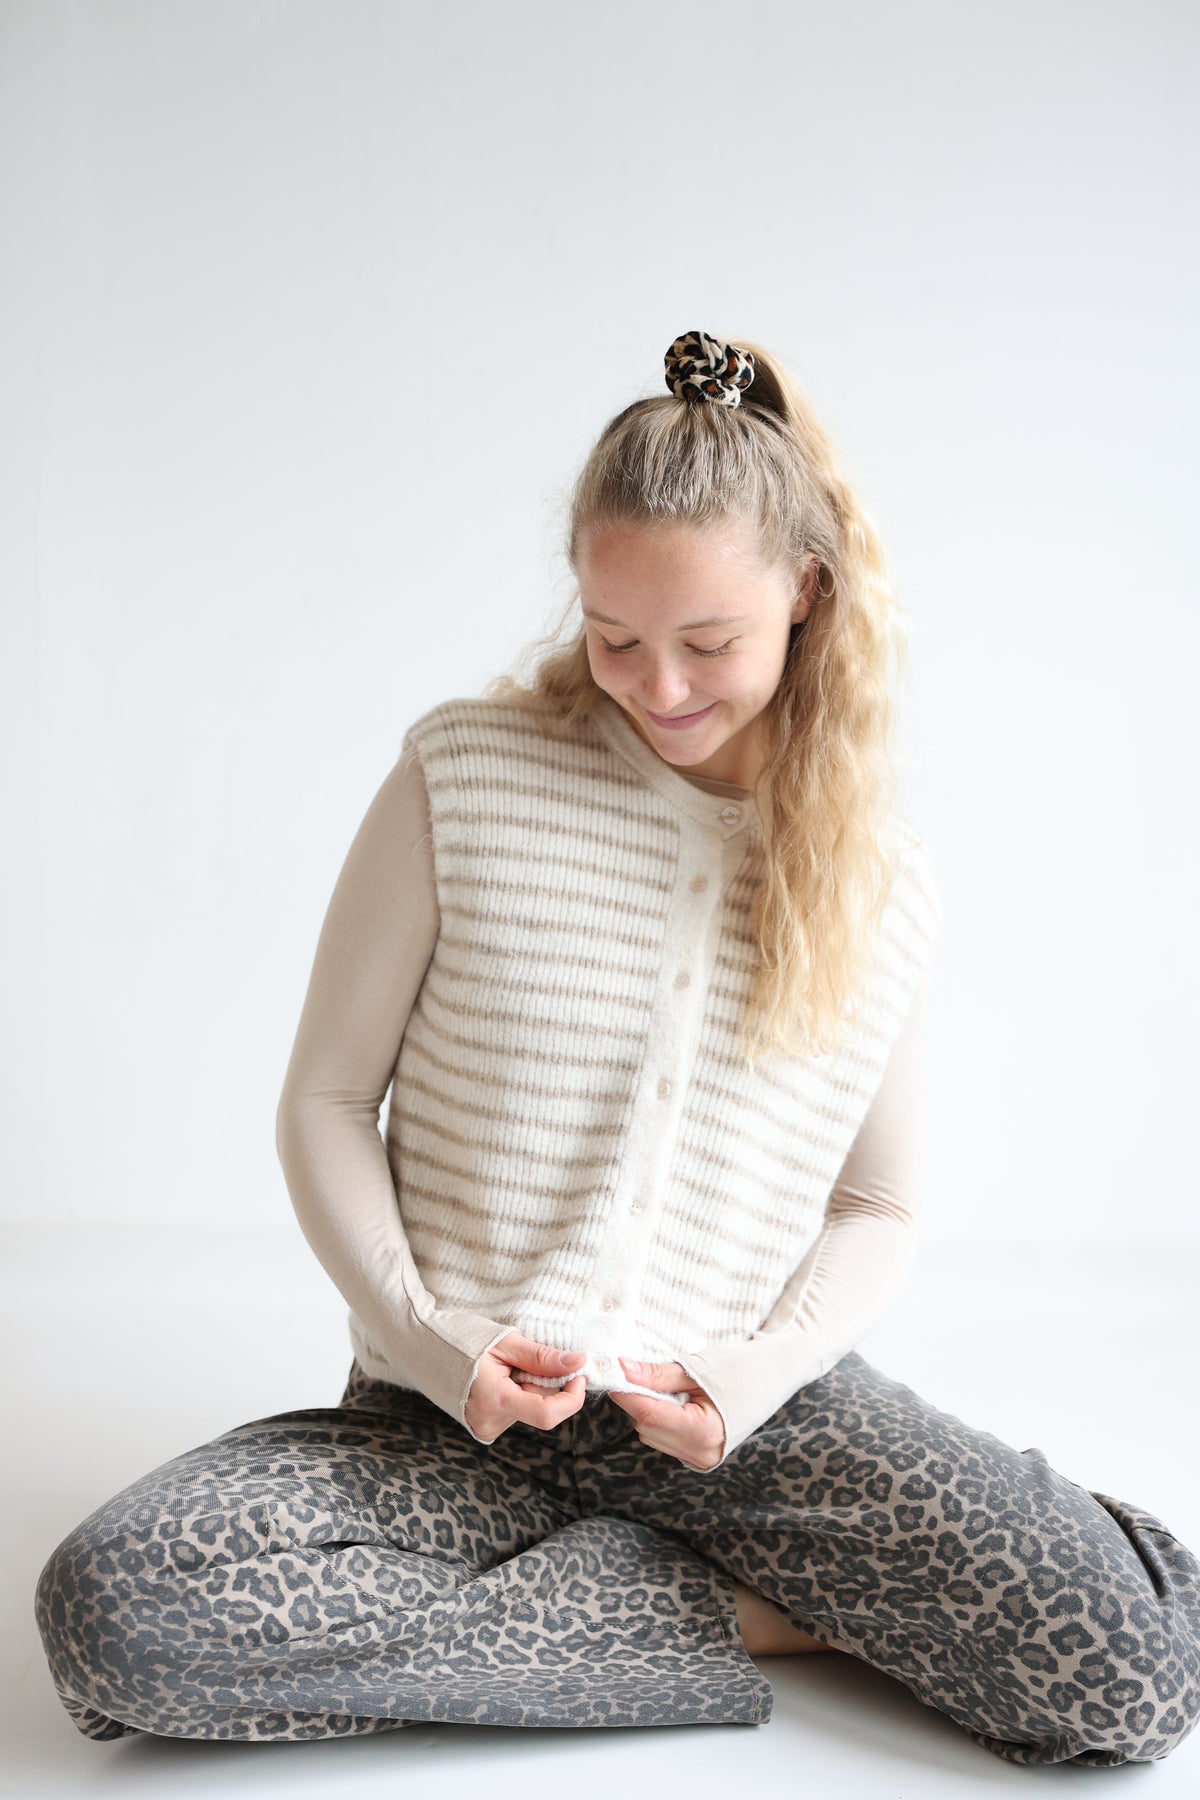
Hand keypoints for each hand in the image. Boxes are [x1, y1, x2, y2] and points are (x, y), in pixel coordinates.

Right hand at [464, 1331, 586, 1442]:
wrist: (424, 1349)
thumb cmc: (461, 1340)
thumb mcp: (506, 1342)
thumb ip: (542, 1357)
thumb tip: (578, 1362)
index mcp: (496, 1401)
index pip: (548, 1414)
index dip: (571, 1397)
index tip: (578, 1374)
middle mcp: (491, 1422)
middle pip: (540, 1407)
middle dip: (545, 1383)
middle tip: (526, 1359)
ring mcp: (486, 1427)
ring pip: (530, 1408)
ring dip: (530, 1387)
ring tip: (505, 1367)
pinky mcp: (484, 1427)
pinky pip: (516, 1410)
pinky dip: (518, 1393)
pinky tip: (500, 1378)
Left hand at [607, 1358, 726, 1470]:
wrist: (771, 1380)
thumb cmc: (738, 1370)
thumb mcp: (696, 1369)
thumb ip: (657, 1374)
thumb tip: (622, 1370)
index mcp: (702, 1431)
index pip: (648, 1414)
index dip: (626, 1394)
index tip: (613, 1374)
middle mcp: (700, 1453)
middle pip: (647, 1426)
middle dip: (639, 1401)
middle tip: (647, 1376)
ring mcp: (700, 1460)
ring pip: (651, 1435)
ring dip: (651, 1412)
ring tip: (674, 1392)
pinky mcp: (699, 1459)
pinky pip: (664, 1440)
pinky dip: (662, 1421)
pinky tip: (679, 1406)